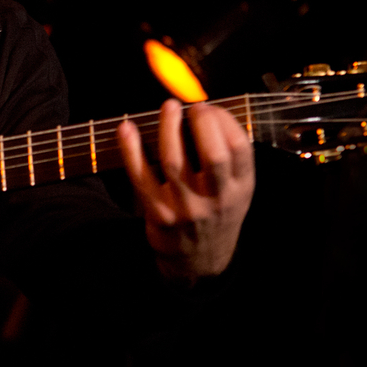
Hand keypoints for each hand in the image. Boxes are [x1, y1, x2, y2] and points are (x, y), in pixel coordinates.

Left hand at [118, 100, 254, 283]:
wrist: (199, 259)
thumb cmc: (217, 212)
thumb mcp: (238, 190)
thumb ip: (231, 158)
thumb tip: (207, 111)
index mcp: (240, 188)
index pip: (238, 148)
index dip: (224, 121)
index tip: (210, 108)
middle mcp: (216, 199)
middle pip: (212, 155)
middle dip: (202, 123)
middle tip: (193, 107)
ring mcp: (186, 207)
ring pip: (174, 161)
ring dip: (168, 128)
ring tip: (169, 107)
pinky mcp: (158, 213)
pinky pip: (140, 176)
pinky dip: (131, 149)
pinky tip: (126, 128)